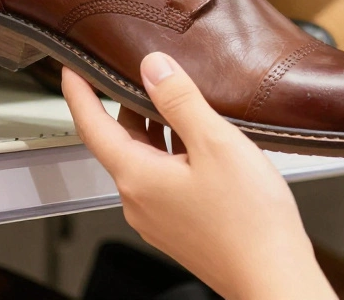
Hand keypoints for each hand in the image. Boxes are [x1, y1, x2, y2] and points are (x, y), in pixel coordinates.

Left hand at [62, 54, 336, 299]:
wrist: (272, 276)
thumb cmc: (249, 221)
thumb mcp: (215, 143)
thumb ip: (180, 101)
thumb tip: (153, 68)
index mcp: (137, 177)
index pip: (91, 126)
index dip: (78, 92)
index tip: (71, 68)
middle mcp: (138, 201)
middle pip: (120, 142)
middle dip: (127, 106)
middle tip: (142, 73)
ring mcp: (157, 217)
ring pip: (145, 161)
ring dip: (156, 130)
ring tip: (180, 102)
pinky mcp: (177, 227)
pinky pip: (163, 180)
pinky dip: (171, 153)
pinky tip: (201, 144)